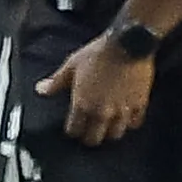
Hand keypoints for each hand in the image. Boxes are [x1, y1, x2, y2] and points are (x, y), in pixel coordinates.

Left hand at [36, 30, 156, 141]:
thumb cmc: (99, 53)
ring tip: (108, 126)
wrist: (129, 42)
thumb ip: (56, 81)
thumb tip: (40, 89)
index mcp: (83, 104)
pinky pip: (135, 123)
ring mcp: (122, 110)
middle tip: (89, 130)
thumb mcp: (72, 65)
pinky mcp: (140, 104)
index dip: (72, 130)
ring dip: (110, 131)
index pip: (74, 131)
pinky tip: (127, 117)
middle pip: (94, 139)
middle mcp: (102, 112)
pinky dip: (130, 122)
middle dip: (90, 136)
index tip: (74, 126)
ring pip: (115, 135)